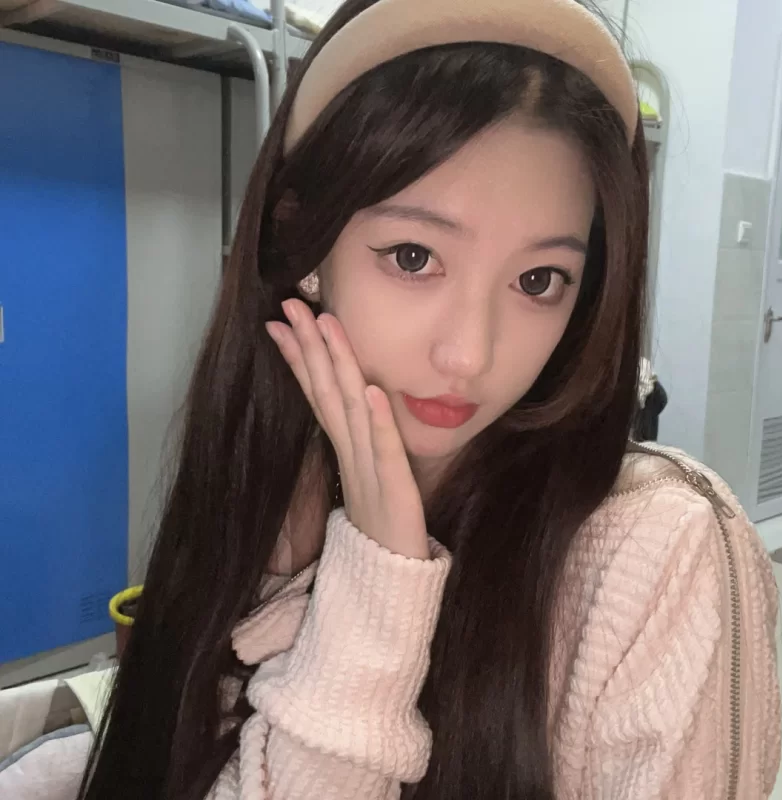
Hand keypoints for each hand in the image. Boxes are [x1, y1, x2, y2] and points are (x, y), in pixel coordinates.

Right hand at [266, 299, 428, 559]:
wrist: (388, 571)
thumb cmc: (379, 520)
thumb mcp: (364, 470)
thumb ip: (356, 438)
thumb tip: (351, 405)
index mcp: (344, 445)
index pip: (317, 392)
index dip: (299, 357)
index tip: (278, 322)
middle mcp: (350, 449)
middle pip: (326, 390)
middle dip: (308, 346)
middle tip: (290, 306)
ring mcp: (368, 466)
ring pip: (350, 408)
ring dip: (338, 366)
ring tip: (327, 327)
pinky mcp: (392, 486)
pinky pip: (384, 449)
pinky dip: (377, 420)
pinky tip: (372, 391)